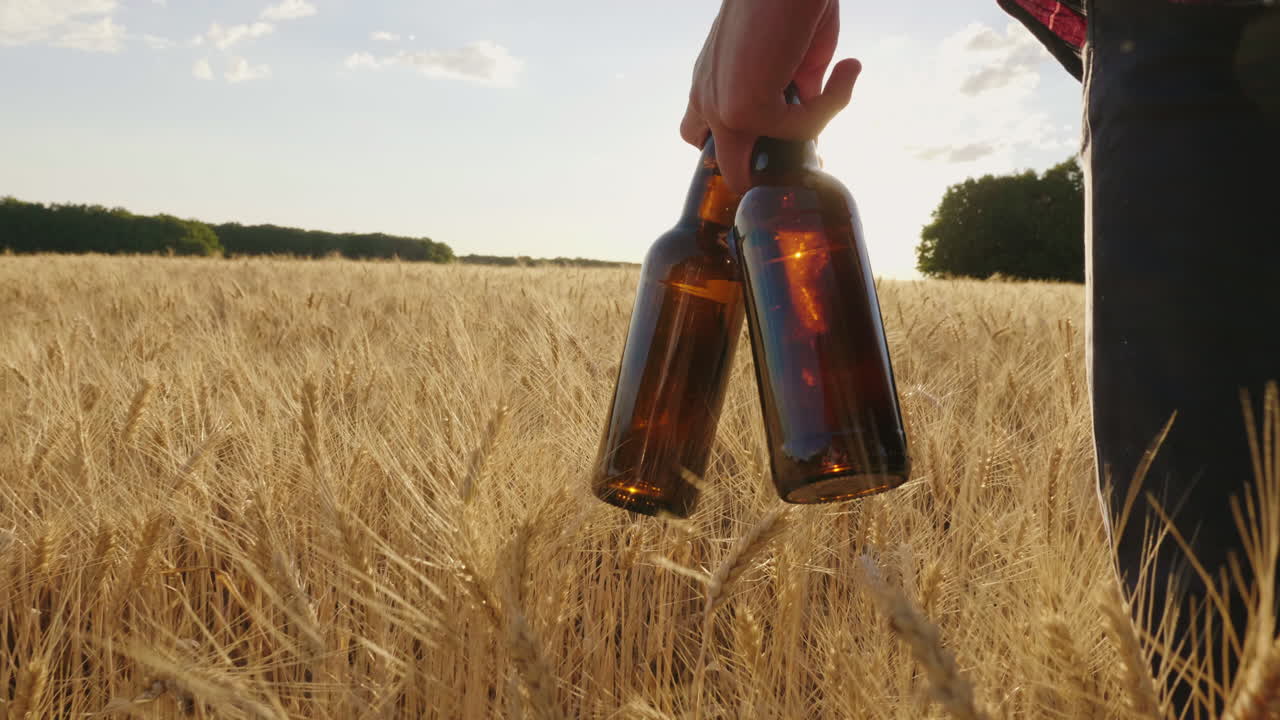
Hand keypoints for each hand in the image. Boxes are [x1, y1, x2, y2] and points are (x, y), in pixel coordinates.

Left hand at [680, 0, 861, 193]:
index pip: (709, 136)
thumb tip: (809, 112)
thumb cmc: (793, 0)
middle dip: (764, 167)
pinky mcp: (742, 110)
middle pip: (723, 165)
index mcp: (710, 81)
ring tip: (836, 88)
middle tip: (806, 149)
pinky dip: (829, 107)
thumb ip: (797, 91)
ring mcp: (721, 108)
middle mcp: (706, 97)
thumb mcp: (795, 55)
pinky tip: (846, 70)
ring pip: (766, 155)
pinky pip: (798, 130)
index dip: (751, 146)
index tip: (796, 132)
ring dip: (806, 133)